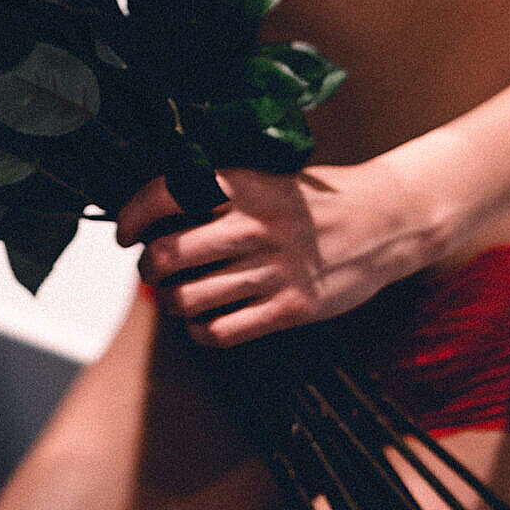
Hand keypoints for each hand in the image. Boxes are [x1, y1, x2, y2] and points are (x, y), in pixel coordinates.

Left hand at [115, 154, 447, 347]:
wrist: (386, 221)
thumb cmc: (321, 201)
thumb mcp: (271, 178)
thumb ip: (223, 193)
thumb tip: (162, 212)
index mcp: (244, 185)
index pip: (166, 195)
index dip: (132, 216)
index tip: (123, 233)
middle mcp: (253, 227)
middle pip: (167, 255)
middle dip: (147, 267)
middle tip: (150, 268)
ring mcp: (272, 270)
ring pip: (189, 298)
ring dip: (170, 302)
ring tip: (175, 296)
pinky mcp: (290, 308)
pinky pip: (223, 331)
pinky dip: (200, 332)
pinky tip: (203, 322)